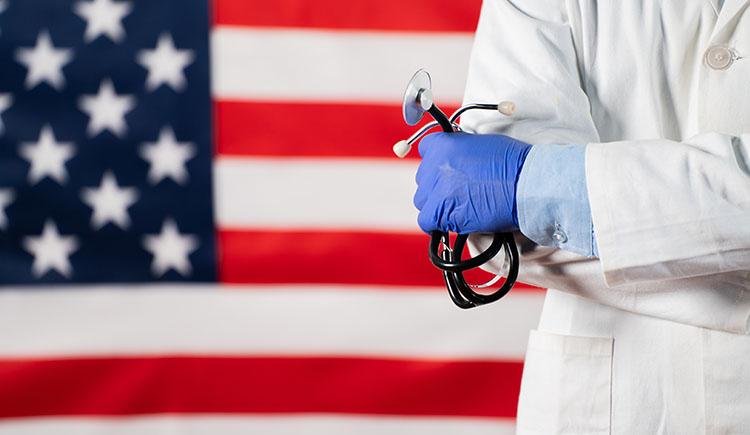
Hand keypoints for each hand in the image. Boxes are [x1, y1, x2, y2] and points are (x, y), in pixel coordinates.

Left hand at [414, 132, 531, 233]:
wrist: (525, 184)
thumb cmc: (513, 163)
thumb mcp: (481, 144)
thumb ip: (460, 150)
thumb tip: (456, 159)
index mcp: (443, 144)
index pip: (426, 150)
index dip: (437, 162)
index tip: (447, 170)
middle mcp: (434, 165)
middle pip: (424, 180)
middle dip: (438, 186)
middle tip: (459, 192)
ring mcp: (436, 189)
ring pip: (423, 201)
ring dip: (437, 205)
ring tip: (460, 207)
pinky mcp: (440, 212)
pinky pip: (426, 221)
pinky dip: (437, 223)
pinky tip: (454, 221)